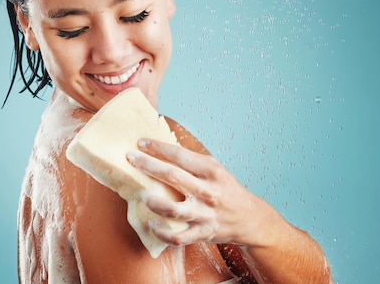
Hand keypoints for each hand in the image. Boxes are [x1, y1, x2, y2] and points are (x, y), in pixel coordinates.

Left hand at [126, 138, 265, 246]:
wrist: (249, 218)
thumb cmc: (225, 189)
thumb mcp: (214, 169)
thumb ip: (191, 162)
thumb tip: (159, 150)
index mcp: (211, 171)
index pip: (180, 155)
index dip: (158, 148)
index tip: (141, 143)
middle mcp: (208, 191)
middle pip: (172, 177)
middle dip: (148, 166)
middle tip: (130, 158)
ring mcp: (204, 214)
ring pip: (173, 209)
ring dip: (153, 202)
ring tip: (141, 195)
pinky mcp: (202, 233)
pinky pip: (178, 237)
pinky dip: (162, 232)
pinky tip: (151, 224)